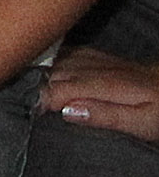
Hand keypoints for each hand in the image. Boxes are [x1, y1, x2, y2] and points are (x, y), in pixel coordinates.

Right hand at [42, 44, 158, 143]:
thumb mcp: (141, 123)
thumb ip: (106, 116)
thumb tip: (68, 111)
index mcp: (105, 84)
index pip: (60, 87)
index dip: (44, 101)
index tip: (37, 114)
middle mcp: (96, 66)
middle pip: (54, 73)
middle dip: (39, 89)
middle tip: (35, 108)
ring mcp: (95, 58)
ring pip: (56, 62)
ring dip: (43, 76)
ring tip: (37, 94)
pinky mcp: (96, 55)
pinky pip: (65, 53)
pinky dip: (52, 63)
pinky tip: (48, 72)